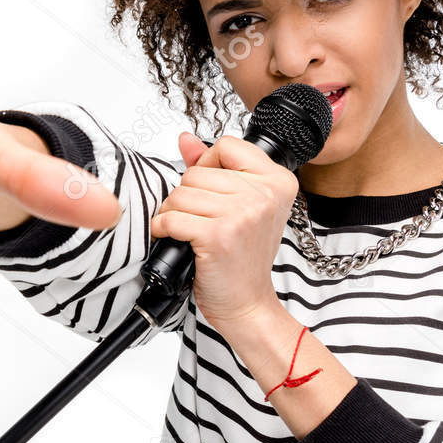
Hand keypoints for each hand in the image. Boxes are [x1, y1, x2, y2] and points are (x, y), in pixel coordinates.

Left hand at [147, 132, 293, 329]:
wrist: (248, 303)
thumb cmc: (244, 258)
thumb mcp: (242, 206)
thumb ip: (215, 168)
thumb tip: (186, 140)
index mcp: (277, 181)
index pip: (227, 146)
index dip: (208, 165)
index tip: (210, 190)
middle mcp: (265, 194)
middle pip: (197, 172)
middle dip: (187, 196)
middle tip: (199, 219)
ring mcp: (242, 214)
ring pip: (180, 194)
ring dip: (173, 214)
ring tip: (189, 230)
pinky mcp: (218, 235)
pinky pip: (171, 218)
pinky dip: (164, 229)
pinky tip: (177, 239)